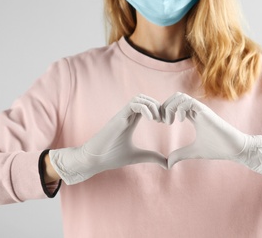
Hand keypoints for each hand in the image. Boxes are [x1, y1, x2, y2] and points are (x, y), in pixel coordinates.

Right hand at [49, 94, 166, 184]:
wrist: (93, 160)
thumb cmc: (111, 157)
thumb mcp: (137, 156)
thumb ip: (152, 157)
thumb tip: (167, 164)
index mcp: (131, 121)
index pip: (147, 106)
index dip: (159, 110)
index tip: (166, 122)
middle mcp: (127, 115)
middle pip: (145, 98)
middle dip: (158, 105)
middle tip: (164, 120)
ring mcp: (122, 115)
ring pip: (139, 98)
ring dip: (152, 105)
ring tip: (157, 119)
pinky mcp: (118, 118)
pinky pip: (133, 104)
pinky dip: (145, 108)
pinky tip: (151, 120)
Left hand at [162, 92, 261, 177]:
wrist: (234, 148)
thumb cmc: (217, 148)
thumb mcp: (193, 151)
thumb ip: (180, 154)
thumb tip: (167, 163)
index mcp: (194, 116)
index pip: (175, 105)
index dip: (165, 110)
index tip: (161, 122)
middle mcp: (197, 110)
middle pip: (176, 96)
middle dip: (165, 105)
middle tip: (161, 120)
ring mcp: (201, 110)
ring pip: (181, 96)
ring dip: (171, 106)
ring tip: (169, 121)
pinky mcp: (206, 112)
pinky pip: (189, 102)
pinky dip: (180, 108)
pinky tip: (180, 120)